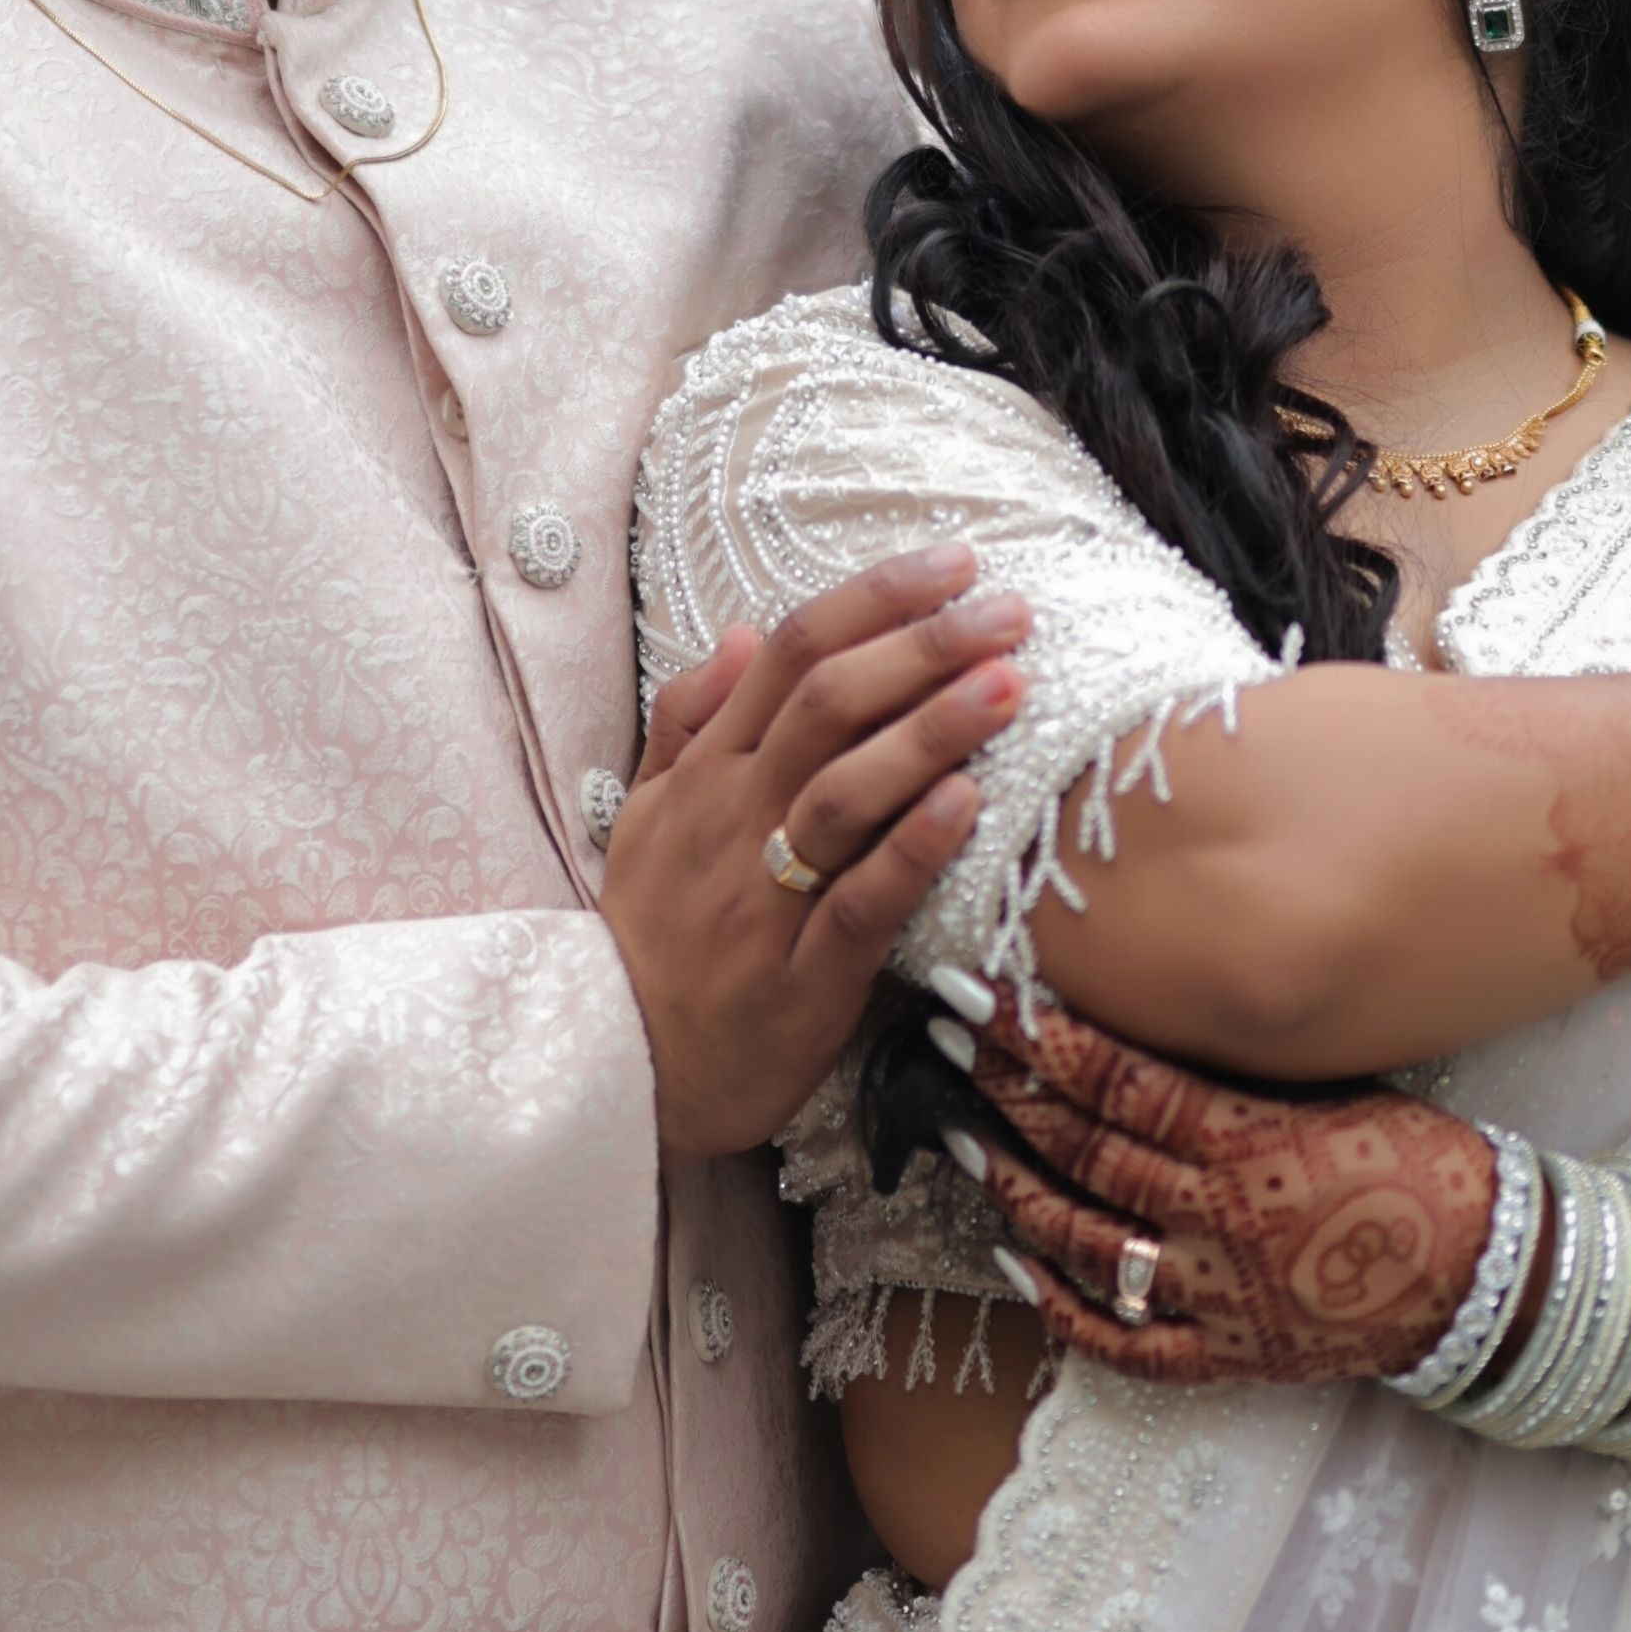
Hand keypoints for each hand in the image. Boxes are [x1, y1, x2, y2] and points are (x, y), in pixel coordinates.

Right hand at [602, 547, 1026, 1157]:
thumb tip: (747, 629)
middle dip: (923, 647)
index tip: (954, 565)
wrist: (624, 1066)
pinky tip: (967, 802)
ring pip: (844, 793)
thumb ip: (689, 716)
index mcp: (708, 771)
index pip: (791, 653)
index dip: (875, 599)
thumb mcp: (647, 811)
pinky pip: (859, 902)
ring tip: (1007, 684)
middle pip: (827, 706)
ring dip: (929, 731)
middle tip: (1007, 610)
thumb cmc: (653, 931)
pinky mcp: (800, 978)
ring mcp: (764, 898)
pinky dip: (911, 848)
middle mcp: (734, 818)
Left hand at [946, 989, 1496, 1387]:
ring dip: (1013, 1185)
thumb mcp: (1333, 1090)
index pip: (1114, 1080)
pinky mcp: (1227, 1354)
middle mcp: (1217, 1218)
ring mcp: (1216, 1294)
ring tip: (962, 1137)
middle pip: (1085, 1150)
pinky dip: (1060, 1305)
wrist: (1489, 1277)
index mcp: (1247, 1142)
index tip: (980, 992)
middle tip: (947, 1039)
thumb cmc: (1419, 1163)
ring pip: (1085, 1240)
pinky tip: (1015, 1262)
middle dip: (1004, 1090)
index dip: (1035, 1035)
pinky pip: (1122, 1341)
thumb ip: (1236, 1075)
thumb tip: (1146, 1026)